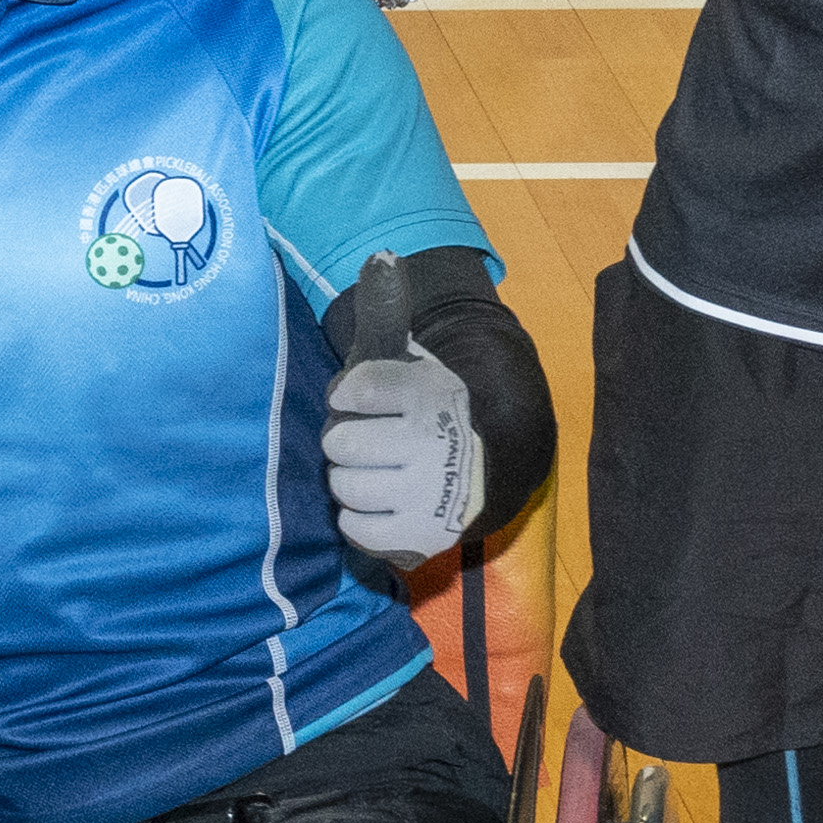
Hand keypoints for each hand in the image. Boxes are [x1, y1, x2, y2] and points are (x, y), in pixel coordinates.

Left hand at [322, 353, 480, 560]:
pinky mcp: (421, 534)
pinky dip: (355, 519)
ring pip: (346, 486)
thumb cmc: (430, 416)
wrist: (481, 470)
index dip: (344, 394)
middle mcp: (433, 444)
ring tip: (367, 473)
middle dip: (341, 442)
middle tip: (357, 444)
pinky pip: (356, 529)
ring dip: (346, 479)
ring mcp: (429, 493)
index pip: (364, 387)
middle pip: (343, 442)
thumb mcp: (420, 370)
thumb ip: (387, 339)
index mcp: (431, 397)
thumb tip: (371, 288)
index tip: (347, 399)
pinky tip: (374, 504)